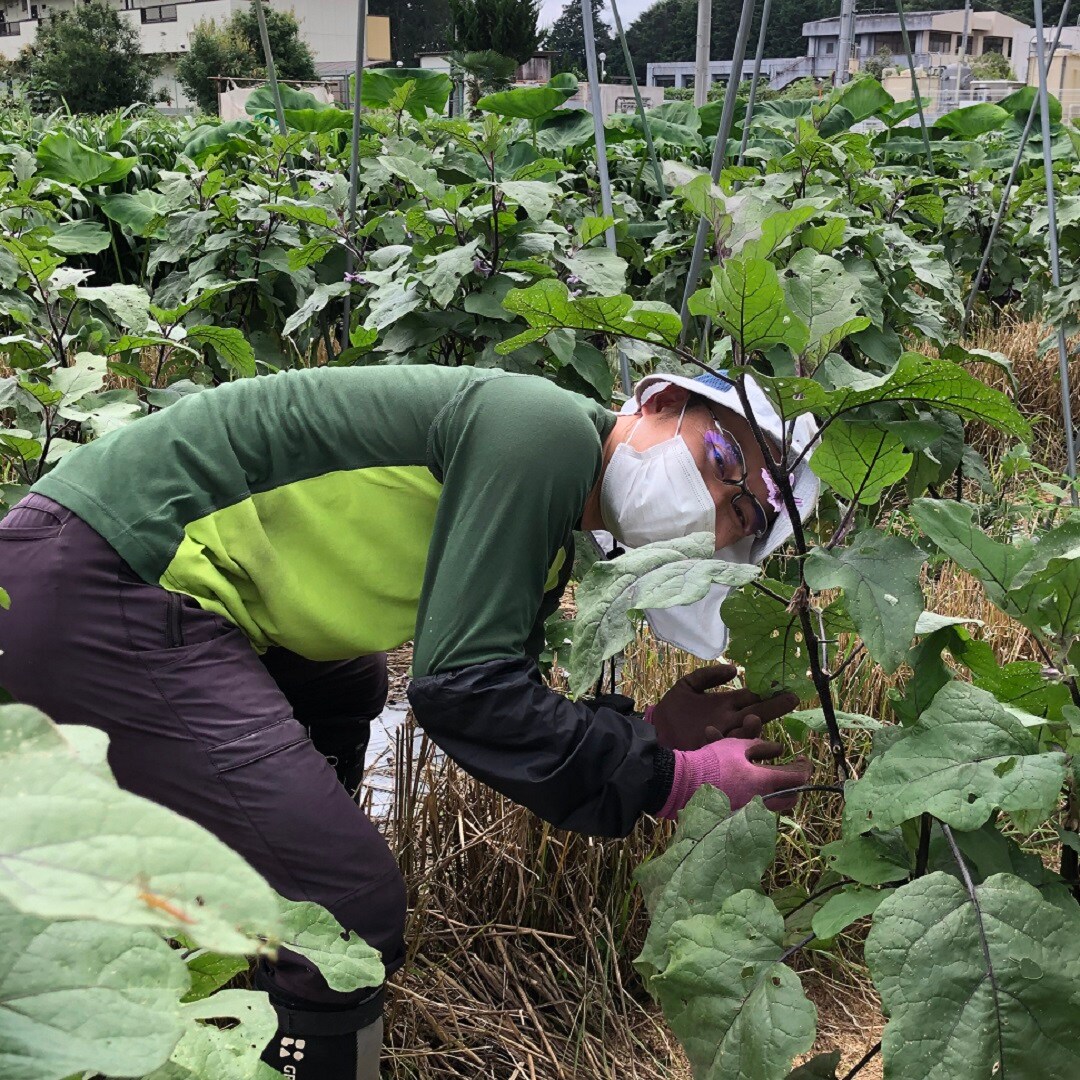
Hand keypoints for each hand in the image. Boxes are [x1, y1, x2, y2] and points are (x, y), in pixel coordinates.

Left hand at [647, 664, 799, 750]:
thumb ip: (708, 676)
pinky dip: (728, 741)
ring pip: (744, 732)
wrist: (651, 732)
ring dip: (752, 726)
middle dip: (774, 707)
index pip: (753, 697)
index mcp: (726, 705)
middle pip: (757, 713)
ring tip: (755, 716)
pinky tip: (728, 732)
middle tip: (791, 698)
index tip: (786, 686)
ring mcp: (721, 736)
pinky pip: (725, 746)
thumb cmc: (670, 711)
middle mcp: (728, 722)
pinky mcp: (710, 749)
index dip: (768, 692)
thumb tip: (734, 669)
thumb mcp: (687, 686)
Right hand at [658, 728, 810, 818]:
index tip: (804, 760)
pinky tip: (751, 790)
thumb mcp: (736, 746)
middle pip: (791, 799)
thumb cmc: (711, 761)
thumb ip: (760, 747)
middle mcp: (761, 802)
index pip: (796, 778)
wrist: (684, 782)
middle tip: (790, 773)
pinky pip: (757, 811)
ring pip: (775, 807)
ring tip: (772, 781)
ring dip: (778, 794)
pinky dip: (760, 800)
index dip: (804, 768)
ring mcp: (749, 812)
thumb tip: (777, 749)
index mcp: (764, 782)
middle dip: (795, 786)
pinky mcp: (737, 818)